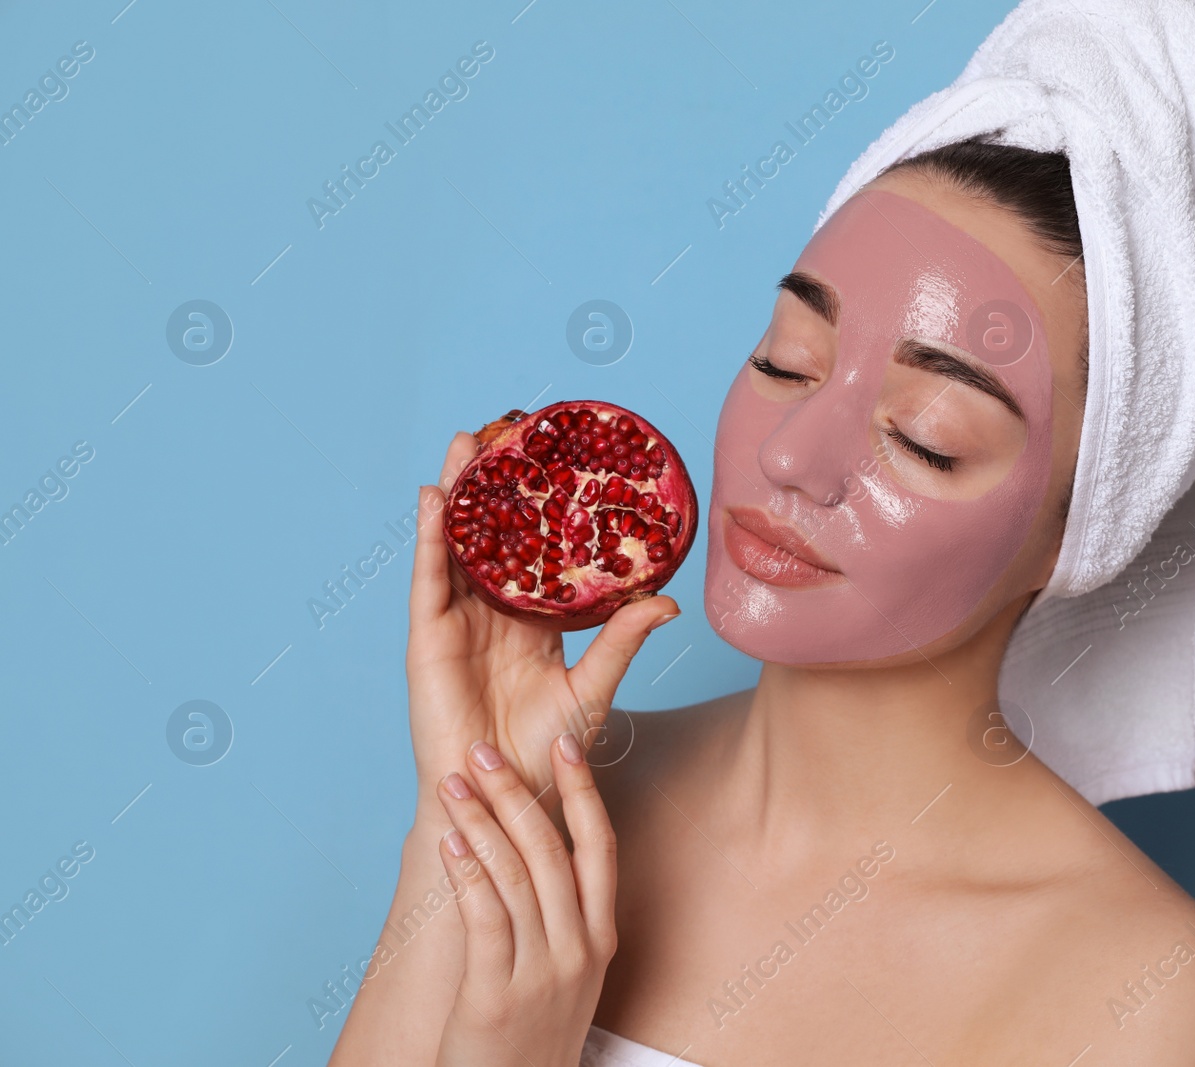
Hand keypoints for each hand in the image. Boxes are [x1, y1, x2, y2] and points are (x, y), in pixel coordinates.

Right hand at [407, 432, 678, 827]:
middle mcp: (493, 615)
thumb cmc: (547, 753)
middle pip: (492, 536)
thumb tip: (667, 602)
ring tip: (468, 443)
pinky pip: (429, 578)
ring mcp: (458, 623)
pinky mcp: (429, 639)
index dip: (540, 509)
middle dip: (496, 485)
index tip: (555, 461)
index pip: (535, 553)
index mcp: (533, 622)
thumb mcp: (593, 688)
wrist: (505, 798)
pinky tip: (434, 497)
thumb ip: (621, 641)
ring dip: (460, 493)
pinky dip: (431, 536)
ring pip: (458, 545)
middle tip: (507, 431)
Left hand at [433, 735, 615, 1066]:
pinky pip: (484, 918)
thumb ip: (560, 912)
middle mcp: (578, 950)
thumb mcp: (565, 970)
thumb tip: (532, 841)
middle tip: (483, 752)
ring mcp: (541, 974)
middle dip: (515, 792)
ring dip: (479, 821)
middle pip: (551, 850)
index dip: (584, 790)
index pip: (600, 846)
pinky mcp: (496, 997)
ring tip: (452, 785)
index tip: (567, 742)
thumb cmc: (533, 1031)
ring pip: (514, 876)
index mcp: (600, 937)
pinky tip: (447, 842)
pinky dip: (466, 872)